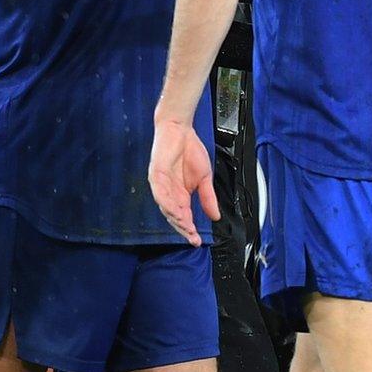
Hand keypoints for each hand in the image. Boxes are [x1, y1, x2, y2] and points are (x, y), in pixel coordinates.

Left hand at [149, 117, 219, 246]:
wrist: (181, 130)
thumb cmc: (190, 151)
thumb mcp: (204, 178)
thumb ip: (208, 197)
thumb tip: (216, 216)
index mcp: (180, 195)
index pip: (185, 217)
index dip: (190, 229)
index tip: (198, 240)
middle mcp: (169, 192)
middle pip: (174, 216)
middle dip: (183, 228)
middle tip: (192, 238)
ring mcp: (161, 185)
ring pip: (165, 207)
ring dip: (175, 218)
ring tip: (185, 227)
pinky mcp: (155, 174)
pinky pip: (159, 192)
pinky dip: (166, 202)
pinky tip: (174, 210)